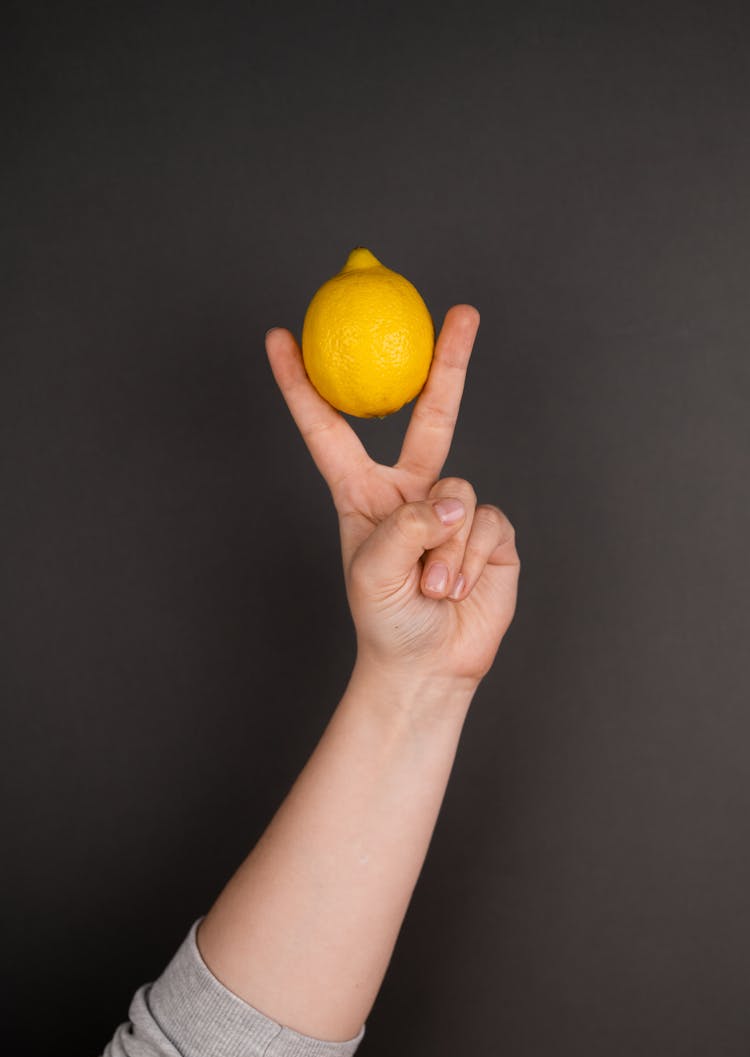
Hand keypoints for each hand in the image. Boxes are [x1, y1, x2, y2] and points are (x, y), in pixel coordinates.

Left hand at [265, 305, 519, 688]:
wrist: (429, 665)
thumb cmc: (385, 622)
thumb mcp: (373, 573)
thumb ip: (406, 526)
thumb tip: (454, 498)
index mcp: (362, 493)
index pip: (330, 429)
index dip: (302, 385)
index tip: (280, 338)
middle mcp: (411, 491)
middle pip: (430, 413)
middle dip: (448, 361)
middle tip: (463, 313)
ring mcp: (455, 508)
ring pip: (459, 494)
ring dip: (443, 550)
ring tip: (430, 587)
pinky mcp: (490, 531)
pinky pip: (487, 522)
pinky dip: (469, 560)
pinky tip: (457, 589)